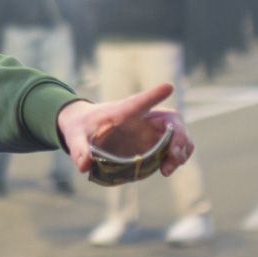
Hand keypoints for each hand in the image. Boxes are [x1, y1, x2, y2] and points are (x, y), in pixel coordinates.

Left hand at [55, 84, 193, 178]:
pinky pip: (175, 147)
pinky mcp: (154, 142)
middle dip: (179, 137)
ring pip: (179, 133)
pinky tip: (165, 169)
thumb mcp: (75, 136)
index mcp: (122, 112)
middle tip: (173, 156)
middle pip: (171, 119)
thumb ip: (79, 149)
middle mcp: (143, 117)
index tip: (168, 87)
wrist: (86, 126)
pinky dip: (178, 157)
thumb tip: (83, 166)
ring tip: (167, 168)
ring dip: (182, 149)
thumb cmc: (83, 126)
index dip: (153, 95)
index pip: (139, 102)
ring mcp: (151, 130)